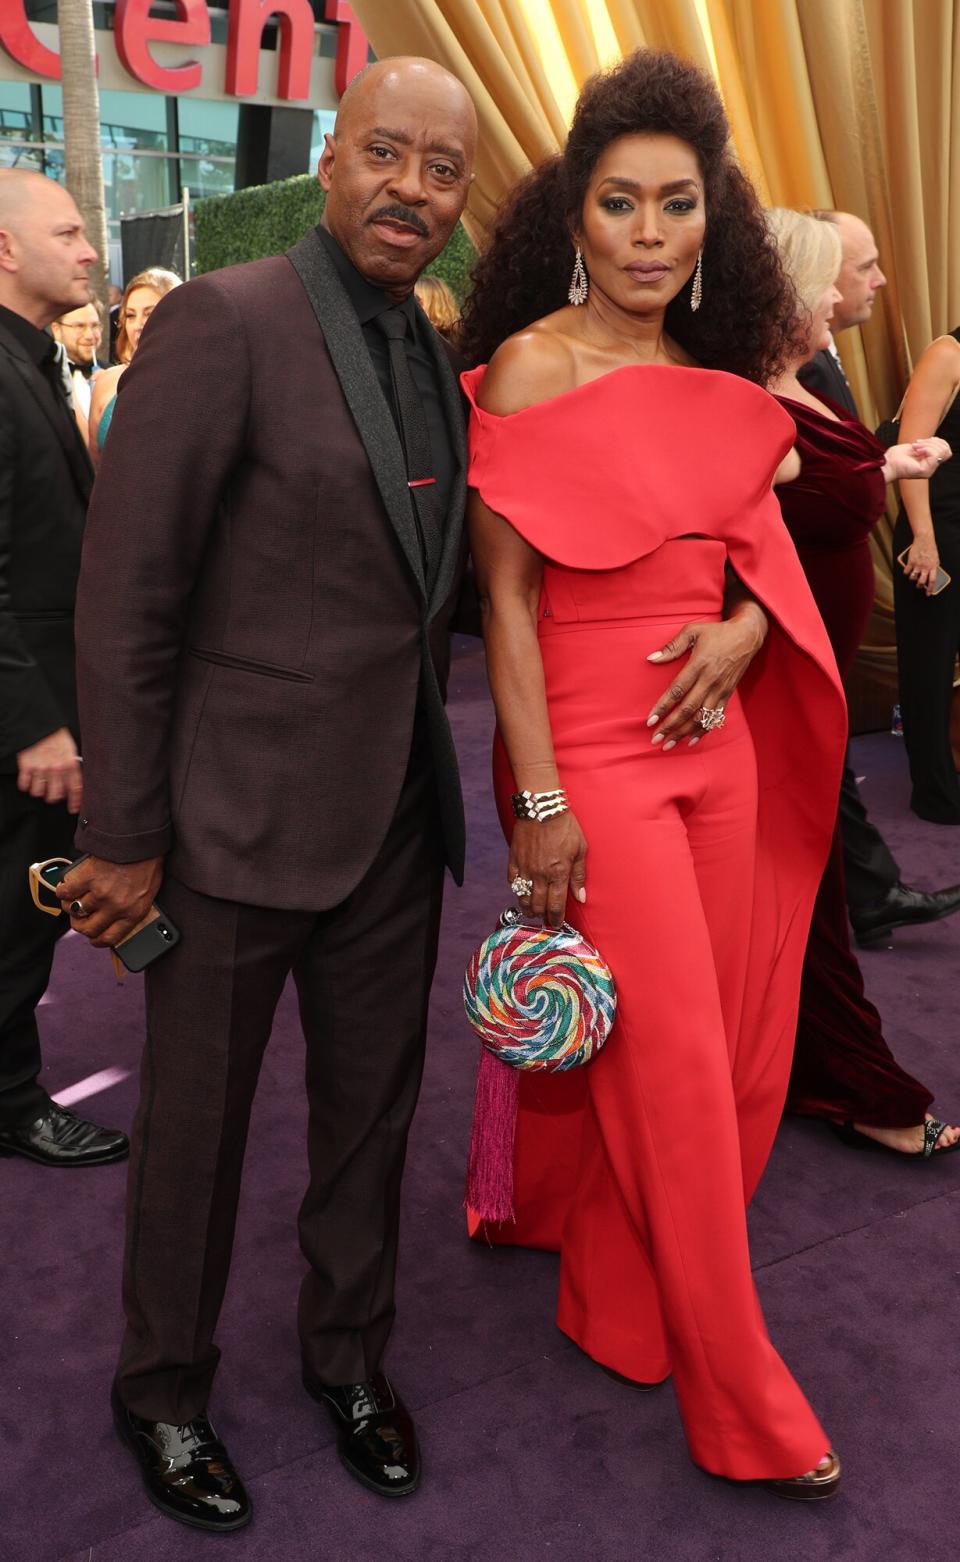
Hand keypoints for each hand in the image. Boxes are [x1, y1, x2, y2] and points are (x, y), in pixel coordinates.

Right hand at [17, 728, 82, 811]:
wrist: (40, 724)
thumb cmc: (56, 737)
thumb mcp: (71, 749)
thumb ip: (73, 766)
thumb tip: (77, 782)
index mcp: (70, 763)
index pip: (75, 788)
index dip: (75, 801)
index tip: (73, 809)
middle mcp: (56, 768)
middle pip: (55, 795)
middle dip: (53, 797)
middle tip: (52, 794)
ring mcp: (40, 768)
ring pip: (38, 793)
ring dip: (39, 791)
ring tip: (40, 785)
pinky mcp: (26, 766)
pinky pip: (24, 785)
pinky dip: (26, 785)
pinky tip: (29, 780)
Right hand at [56, 855, 163, 948]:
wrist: (140, 841)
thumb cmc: (147, 864)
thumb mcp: (148, 893)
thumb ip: (134, 908)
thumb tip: (119, 920)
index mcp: (133, 913)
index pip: (110, 938)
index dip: (98, 941)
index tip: (93, 938)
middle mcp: (115, 907)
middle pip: (88, 928)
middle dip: (81, 926)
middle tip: (79, 919)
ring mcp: (100, 893)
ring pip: (75, 911)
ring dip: (70, 908)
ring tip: (72, 901)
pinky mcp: (87, 878)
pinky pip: (66, 892)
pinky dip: (62, 892)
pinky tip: (65, 888)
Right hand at [509, 812, 586, 928]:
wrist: (542, 807)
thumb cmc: (564, 826)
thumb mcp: (580, 849)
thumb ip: (579, 875)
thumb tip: (581, 897)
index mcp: (558, 873)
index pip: (556, 905)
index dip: (556, 918)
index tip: (557, 923)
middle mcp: (540, 874)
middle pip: (538, 905)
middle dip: (542, 916)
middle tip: (545, 918)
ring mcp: (525, 868)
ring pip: (523, 897)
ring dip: (528, 907)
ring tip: (533, 910)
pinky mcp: (514, 860)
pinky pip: (513, 882)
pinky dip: (517, 890)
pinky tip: (522, 891)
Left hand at [646, 608, 766, 746]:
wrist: (747, 636)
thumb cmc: (717, 632)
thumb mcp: (693, 631)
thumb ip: (672, 646)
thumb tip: (651, 658)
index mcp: (699, 665)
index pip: (677, 691)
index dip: (662, 707)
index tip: (650, 720)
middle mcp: (710, 680)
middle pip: (687, 709)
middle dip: (670, 726)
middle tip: (655, 739)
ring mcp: (720, 689)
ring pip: (701, 717)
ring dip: (684, 733)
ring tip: (668, 745)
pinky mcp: (727, 694)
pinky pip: (714, 717)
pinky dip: (703, 730)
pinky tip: (691, 741)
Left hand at [885, 437, 951, 480]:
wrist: (886, 464)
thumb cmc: (896, 457)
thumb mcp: (915, 447)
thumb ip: (927, 446)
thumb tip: (935, 440)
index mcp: (929, 462)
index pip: (946, 451)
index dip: (937, 442)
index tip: (921, 441)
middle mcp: (931, 468)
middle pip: (946, 450)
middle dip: (932, 442)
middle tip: (916, 443)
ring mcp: (929, 471)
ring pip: (941, 452)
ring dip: (928, 444)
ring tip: (915, 447)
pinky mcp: (925, 471)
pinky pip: (935, 455)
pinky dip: (926, 448)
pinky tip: (915, 450)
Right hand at [900, 534, 941, 594]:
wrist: (924, 540)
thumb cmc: (930, 548)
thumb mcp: (936, 559)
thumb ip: (934, 567)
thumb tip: (931, 575)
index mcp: (933, 567)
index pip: (932, 581)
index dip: (930, 589)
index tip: (928, 593)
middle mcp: (925, 567)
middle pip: (922, 581)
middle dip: (919, 586)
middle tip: (918, 586)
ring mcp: (917, 565)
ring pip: (913, 578)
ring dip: (912, 579)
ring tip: (913, 577)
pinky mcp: (911, 561)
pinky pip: (906, 571)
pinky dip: (906, 572)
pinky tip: (907, 571)